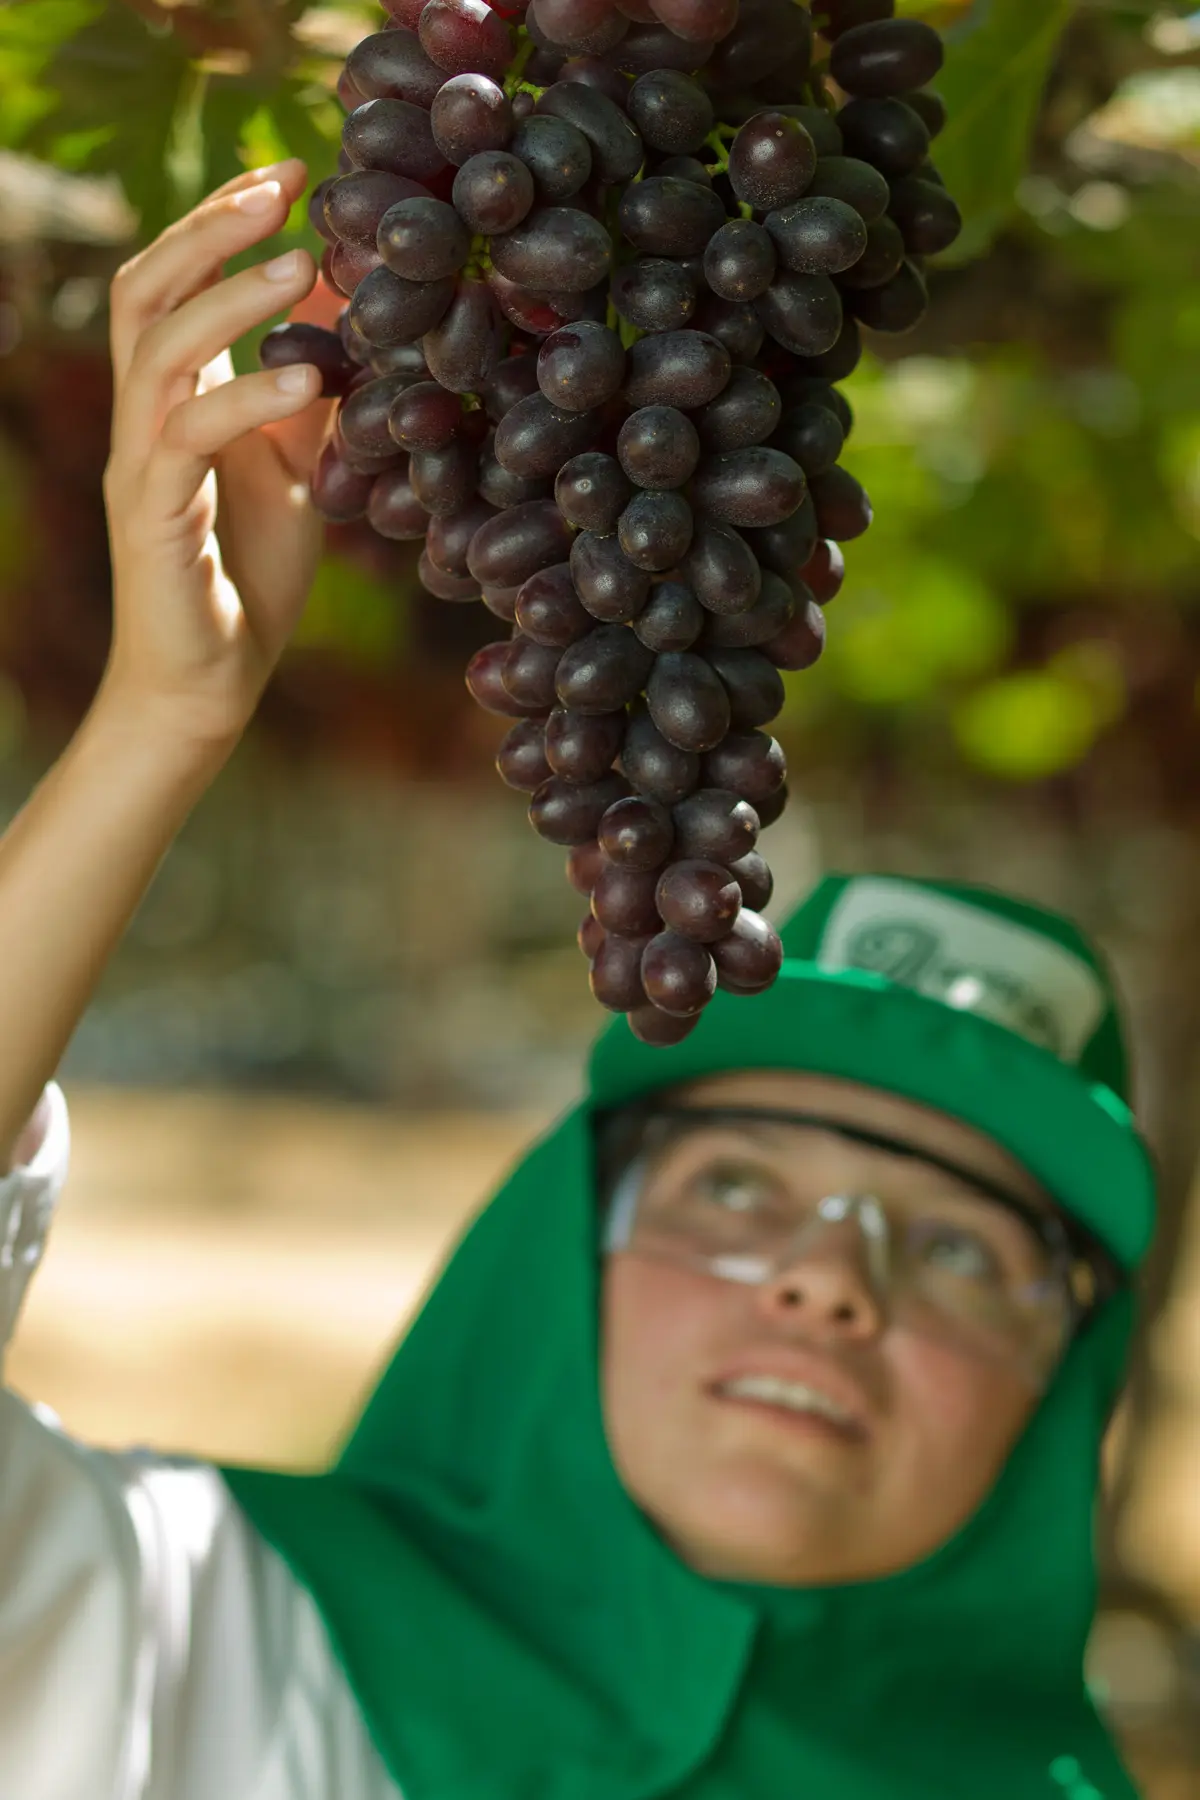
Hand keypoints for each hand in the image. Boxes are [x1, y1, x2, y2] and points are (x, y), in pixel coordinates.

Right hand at [99, 158, 337, 750]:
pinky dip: (246, 396)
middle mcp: (142, 418)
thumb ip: (309, 398)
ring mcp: (138, 463)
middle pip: (144, 288)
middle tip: (283, 185)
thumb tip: (356, 317)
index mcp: (171, 399)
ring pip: (157, 348)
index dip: (221, 221)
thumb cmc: (248, 578)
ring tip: (302, 263)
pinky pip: (186, 436)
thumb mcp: (298, 471)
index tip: (291, 173)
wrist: (209, 683)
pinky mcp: (151, 514)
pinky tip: (307, 378)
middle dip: (210, 226)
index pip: (175, 283)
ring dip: (230, 296)